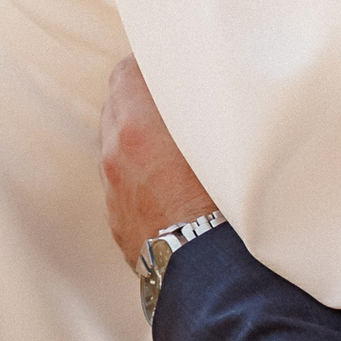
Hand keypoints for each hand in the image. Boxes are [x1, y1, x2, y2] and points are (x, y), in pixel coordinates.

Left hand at [101, 58, 216, 266]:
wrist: (212, 275)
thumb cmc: (228, 204)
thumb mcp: (222, 139)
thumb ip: (201, 107)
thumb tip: (203, 86)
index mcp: (137, 127)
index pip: (127, 73)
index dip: (148, 65)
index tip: (167, 64)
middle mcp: (115, 156)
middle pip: (117, 107)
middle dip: (141, 100)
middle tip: (174, 100)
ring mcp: (112, 192)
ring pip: (116, 148)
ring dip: (137, 140)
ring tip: (173, 144)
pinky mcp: (118, 222)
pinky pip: (121, 185)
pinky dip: (138, 175)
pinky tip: (168, 183)